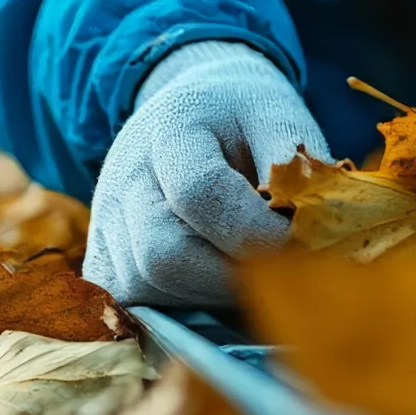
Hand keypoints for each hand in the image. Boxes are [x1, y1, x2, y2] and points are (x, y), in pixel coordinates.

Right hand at [83, 42, 328, 305]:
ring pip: (149, 289)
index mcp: (169, 131)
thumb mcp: (276, 113)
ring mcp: (104, 225)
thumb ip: (295, 164)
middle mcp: (123, 180)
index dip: (256, 231)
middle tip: (282, 275)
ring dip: (212, 298)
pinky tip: (220, 289)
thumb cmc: (239, 116)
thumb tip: (313, 228)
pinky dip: (183, 308)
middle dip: (233, 278)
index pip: (199, 193)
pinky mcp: (102, 261)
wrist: (187, 106)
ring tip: (254, 274)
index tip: (304, 246)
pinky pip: (135, 305)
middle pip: (163, 256)